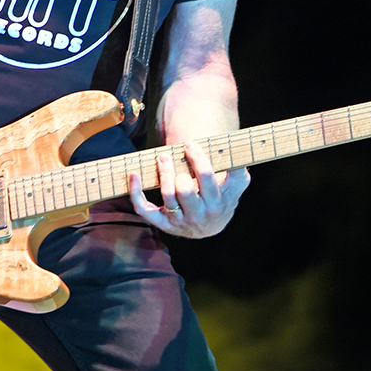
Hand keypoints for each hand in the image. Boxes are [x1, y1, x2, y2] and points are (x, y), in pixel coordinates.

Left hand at [129, 141, 249, 237]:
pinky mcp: (164, 223)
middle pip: (185, 189)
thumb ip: (237, 167)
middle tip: (170, 154)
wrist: (211, 226)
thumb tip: (230, 147)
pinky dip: (136, 193)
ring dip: (162, 174)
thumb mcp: (237, 183)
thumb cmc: (222, 195)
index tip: (189, 145)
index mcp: (219, 202)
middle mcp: (200, 213)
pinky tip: (133, 175)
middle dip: (175, 169)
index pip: (208, 178)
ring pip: (168, 197)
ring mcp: (181, 220)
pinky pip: (145, 210)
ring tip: (162, 158)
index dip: (197, 159)